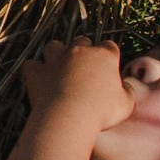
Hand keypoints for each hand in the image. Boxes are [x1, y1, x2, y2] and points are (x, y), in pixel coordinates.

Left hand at [18, 38, 132, 131]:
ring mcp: (56, 60)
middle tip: (85, 71)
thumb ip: (128, 92)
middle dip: (83, 51)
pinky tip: (38, 80)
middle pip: (82, 41)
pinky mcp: (37, 72)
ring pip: (54, 46)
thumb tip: (126, 88)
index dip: (109, 57)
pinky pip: (31, 65)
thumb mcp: (125, 104)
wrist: (69, 117)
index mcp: (103, 56)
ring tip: (59, 68)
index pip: (109, 47)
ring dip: (56, 54)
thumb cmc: (101, 111)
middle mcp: (79, 52)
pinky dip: (34, 71)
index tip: (109, 70)